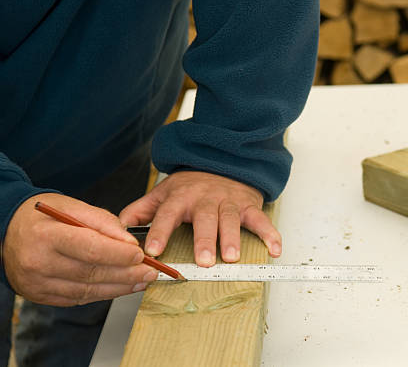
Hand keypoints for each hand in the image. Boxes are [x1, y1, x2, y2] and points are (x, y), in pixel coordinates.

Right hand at [4, 193, 158, 306]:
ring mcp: (37, 283)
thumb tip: (130, 242)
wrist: (10, 229)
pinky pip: (79, 298)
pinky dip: (103, 292)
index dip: (118, 254)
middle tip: (149, 271)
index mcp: (46, 236)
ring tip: (141, 281)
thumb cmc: (44, 215)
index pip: (89, 248)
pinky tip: (120, 286)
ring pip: (88, 290)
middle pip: (91, 273)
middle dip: (126, 274)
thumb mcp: (72, 206)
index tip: (140, 255)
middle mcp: (38, 263)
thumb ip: (103, 222)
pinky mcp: (40, 295)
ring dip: (119, 287)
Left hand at [119, 171, 281, 266]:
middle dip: (204, 240)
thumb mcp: (163, 191)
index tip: (153, 250)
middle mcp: (205, 199)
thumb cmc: (191, 184)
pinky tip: (274, 249)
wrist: (223, 160)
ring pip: (231, 219)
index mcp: (180, 197)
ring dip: (232, 238)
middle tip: (204, 261)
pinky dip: (269, 234)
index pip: (167, 214)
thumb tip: (119, 227)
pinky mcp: (248, 204)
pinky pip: (260, 219)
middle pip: (204, 219)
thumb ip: (142, 209)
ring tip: (232, 257)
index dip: (160, 231)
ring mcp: (228, 201)